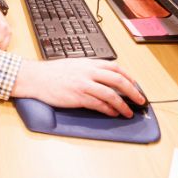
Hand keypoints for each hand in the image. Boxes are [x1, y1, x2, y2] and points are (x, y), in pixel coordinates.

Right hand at [10, 58, 145, 117]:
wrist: (37, 78)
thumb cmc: (53, 72)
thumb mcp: (75, 64)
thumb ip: (90, 69)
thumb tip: (104, 77)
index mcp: (89, 63)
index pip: (115, 68)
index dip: (129, 77)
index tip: (135, 85)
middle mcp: (89, 72)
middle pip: (118, 81)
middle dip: (132, 91)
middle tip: (140, 100)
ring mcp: (84, 84)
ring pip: (110, 94)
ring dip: (122, 105)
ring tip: (128, 112)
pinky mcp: (78, 97)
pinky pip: (98, 104)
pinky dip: (108, 110)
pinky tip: (113, 113)